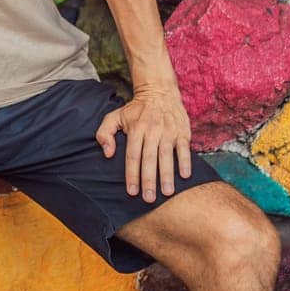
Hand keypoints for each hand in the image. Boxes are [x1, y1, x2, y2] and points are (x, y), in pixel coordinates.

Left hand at [95, 85, 191, 202]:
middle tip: (148, 199)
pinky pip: (184, 149)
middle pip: (149, 159)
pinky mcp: (182, 132)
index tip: (132, 192)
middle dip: (149, 180)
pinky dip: (185, 162)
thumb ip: (104, 133)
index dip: (132, 174)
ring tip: (167, 193)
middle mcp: (152, 130)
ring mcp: (168, 131)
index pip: (132, 156)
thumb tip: (108, 154)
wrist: (159, 91)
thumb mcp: (114, 116)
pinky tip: (185, 176)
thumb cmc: (135, 109)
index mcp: (135, 129)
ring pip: (167, 156)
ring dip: (167, 175)